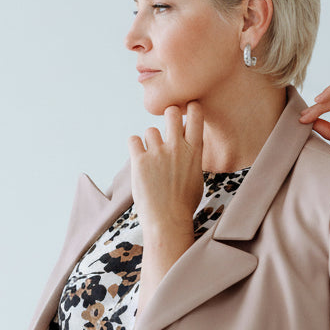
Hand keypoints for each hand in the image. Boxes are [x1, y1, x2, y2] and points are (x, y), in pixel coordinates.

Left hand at [127, 103, 203, 242]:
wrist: (168, 220)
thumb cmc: (184, 202)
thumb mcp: (196, 176)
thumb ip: (191, 156)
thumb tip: (187, 143)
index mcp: (194, 151)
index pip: (196, 117)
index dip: (191, 108)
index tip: (188, 108)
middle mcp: (176, 148)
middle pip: (171, 113)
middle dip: (169, 114)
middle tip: (166, 125)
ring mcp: (157, 153)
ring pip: (151, 130)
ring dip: (150, 141)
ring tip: (152, 159)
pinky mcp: (139, 161)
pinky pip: (133, 140)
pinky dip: (135, 147)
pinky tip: (139, 159)